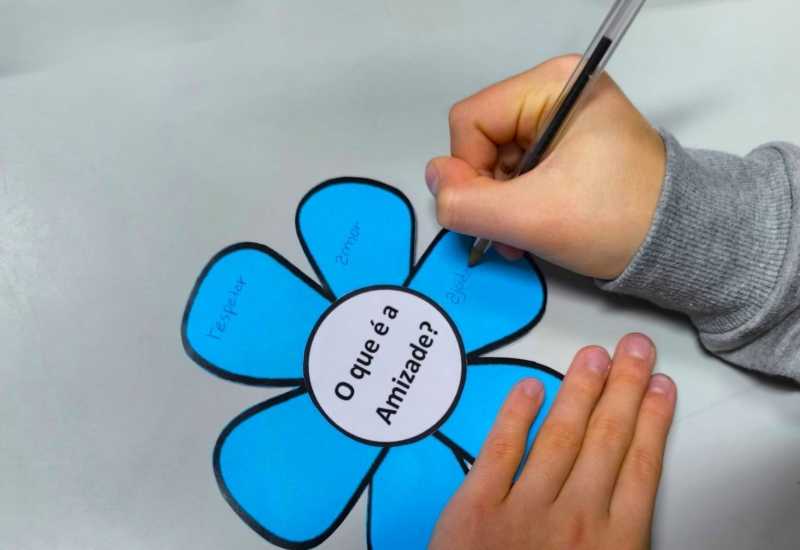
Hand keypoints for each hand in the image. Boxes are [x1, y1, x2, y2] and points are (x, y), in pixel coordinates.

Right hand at [425, 56, 665, 278]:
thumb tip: (433, 179)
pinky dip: (514, 203)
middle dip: (486, 191)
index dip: (467, 171)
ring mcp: (560, 121)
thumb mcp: (534, 216)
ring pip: (494, 159)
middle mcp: (555, 94)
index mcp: (554, 86)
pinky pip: (516, 170)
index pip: (471, 121)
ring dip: (498, 203)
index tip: (493, 213)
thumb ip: (468, 202)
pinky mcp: (565, 146)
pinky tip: (530, 227)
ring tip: (522, 236)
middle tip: (509, 232)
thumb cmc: (619, 221)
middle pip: (480, 140)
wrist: (678, 245)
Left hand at [429, 334, 675, 549]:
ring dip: (580, 391)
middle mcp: (574, 518)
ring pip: (559, 436)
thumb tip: (628, 498)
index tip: (660, 386)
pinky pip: (499, 451)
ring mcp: (523, 509)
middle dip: (624, 389)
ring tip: (595, 356)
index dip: (652, 421)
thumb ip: (615, 540)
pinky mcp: (475, 507)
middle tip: (635, 349)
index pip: (640, 466)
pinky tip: (530, 386)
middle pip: (607, 440)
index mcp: (611, 544)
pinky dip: (514, 416)